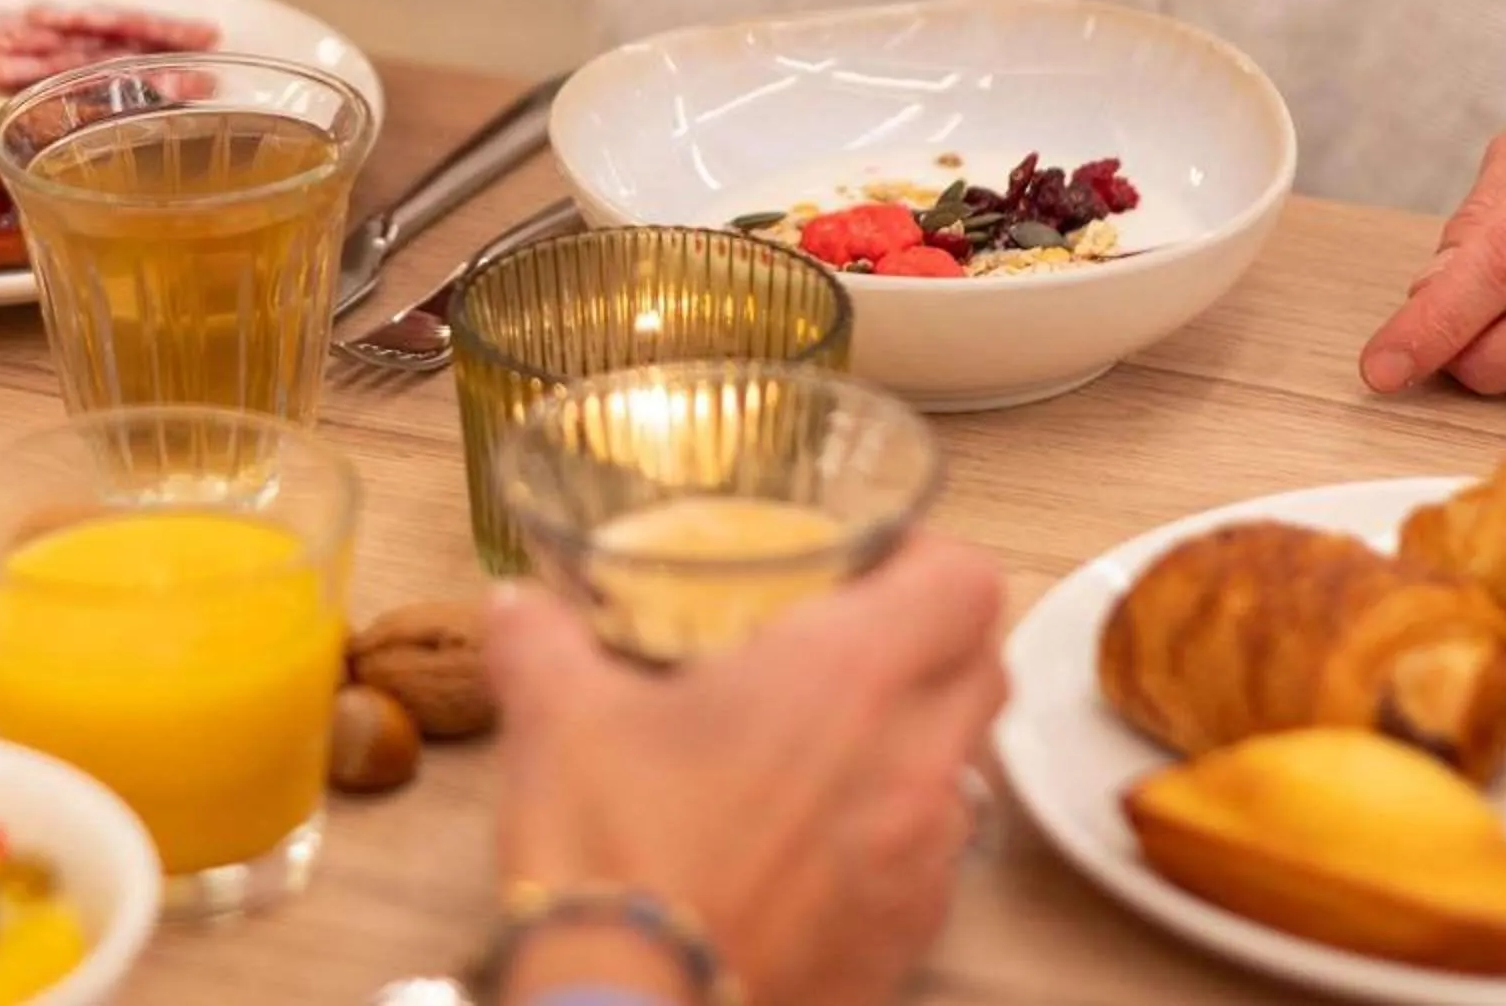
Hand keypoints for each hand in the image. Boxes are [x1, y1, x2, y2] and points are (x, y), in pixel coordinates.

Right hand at [486, 533, 1008, 1005]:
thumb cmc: (614, 863)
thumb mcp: (555, 720)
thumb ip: (540, 638)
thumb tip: (519, 607)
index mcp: (846, 678)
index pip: (966, 582)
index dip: (930, 560)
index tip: (872, 567)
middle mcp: (909, 763)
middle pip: (986, 668)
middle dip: (937, 642)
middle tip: (853, 643)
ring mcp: (921, 864)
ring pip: (964, 770)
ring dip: (917, 743)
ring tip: (827, 749)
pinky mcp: (905, 945)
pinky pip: (933, 866)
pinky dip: (893, 839)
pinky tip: (811, 847)